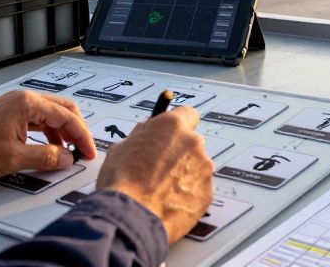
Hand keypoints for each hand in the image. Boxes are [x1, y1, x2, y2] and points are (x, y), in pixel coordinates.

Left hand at [0, 90, 95, 178]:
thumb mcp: (13, 158)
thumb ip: (45, 157)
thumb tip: (66, 157)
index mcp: (28, 104)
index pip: (67, 117)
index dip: (82, 136)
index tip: (88, 152)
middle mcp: (23, 99)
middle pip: (63, 109)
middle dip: (76, 130)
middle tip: (83, 149)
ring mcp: (14, 104)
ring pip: (50, 113)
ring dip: (62, 131)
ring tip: (66, 152)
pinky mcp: (8, 112)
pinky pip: (37, 118)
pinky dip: (48, 131)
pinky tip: (47, 146)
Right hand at [97, 107, 212, 242]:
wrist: (132, 216)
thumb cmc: (123, 181)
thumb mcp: (122, 147)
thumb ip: (142, 135)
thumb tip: (148, 131)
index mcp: (172, 126)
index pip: (188, 114)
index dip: (178, 125)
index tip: (172, 134)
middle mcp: (193, 143)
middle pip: (192, 142)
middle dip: (180, 152)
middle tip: (160, 167)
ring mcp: (203, 168)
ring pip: (196, 166)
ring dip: (184, 173)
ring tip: (161, 189)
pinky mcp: (207, 192)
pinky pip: (199, 188)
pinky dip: (187, 193)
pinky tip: (169, 201)